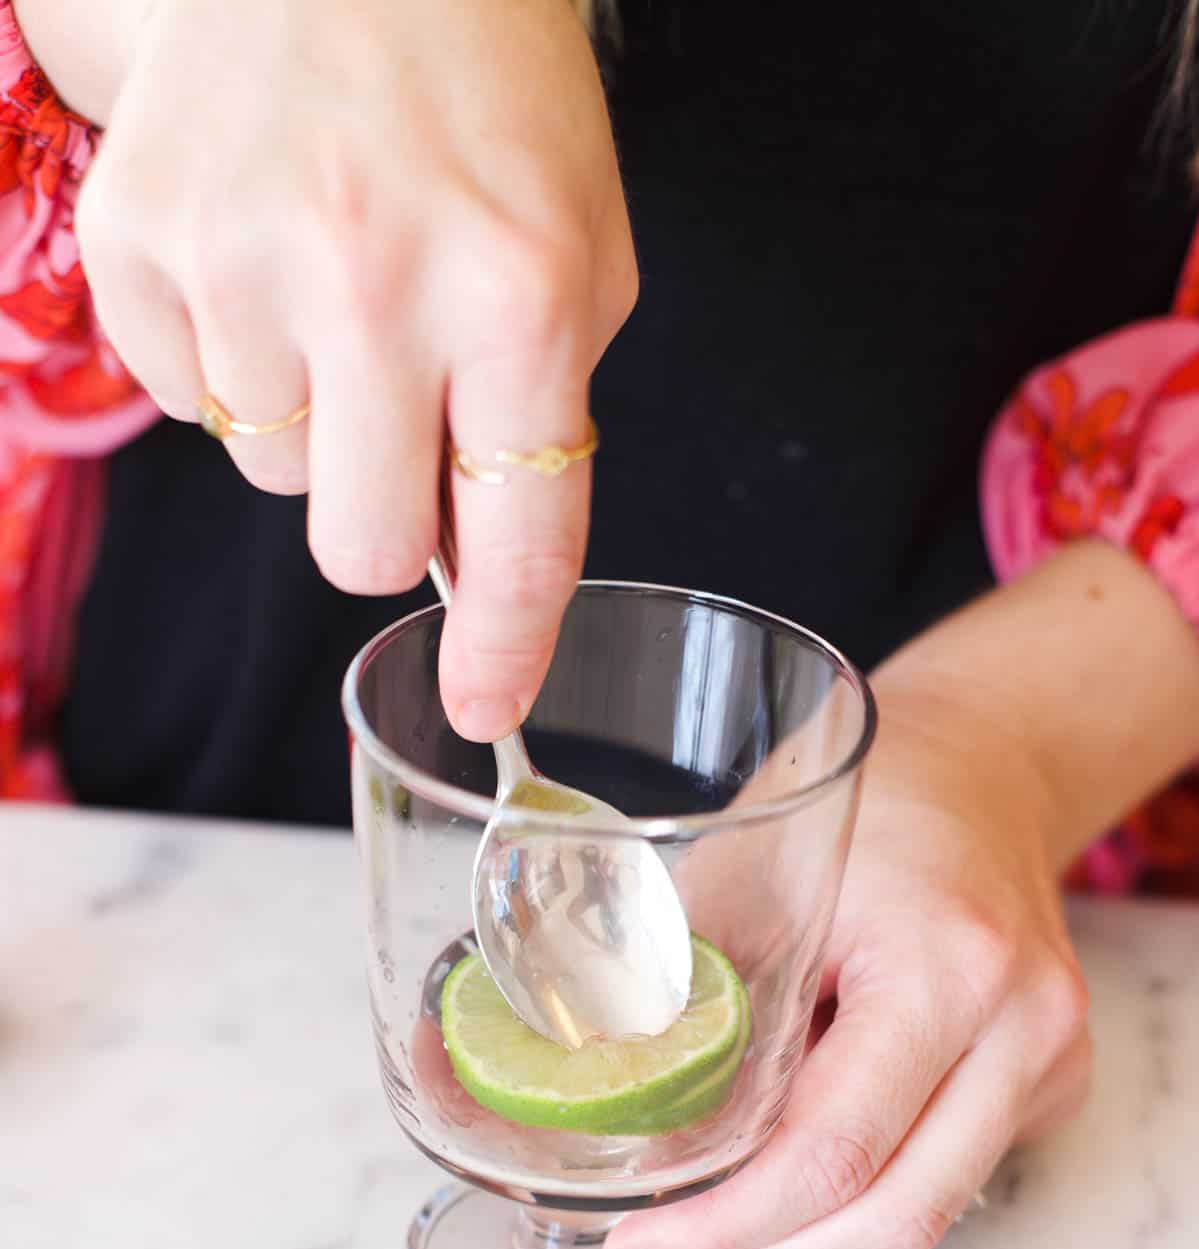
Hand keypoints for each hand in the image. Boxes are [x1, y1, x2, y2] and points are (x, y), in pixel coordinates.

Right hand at [67, 0, 633, 738]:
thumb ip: (539, 422)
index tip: (480, 710)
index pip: (517, 539)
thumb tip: (471, 574)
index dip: (501, 650)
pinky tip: (264, 259)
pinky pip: (188, 401)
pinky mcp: (139, 236)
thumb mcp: (577, 258)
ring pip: (270, 477)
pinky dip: (233, 362)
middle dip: (383, 520)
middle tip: (395, 427)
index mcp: (518, 296)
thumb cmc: (487, 106)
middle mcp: (375, 285)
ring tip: (331, 288)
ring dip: (310, 422)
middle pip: (360, 548)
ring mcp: (240, 259)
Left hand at [603, 673, 1092, 1248]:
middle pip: (893, 1214)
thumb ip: (679, 992)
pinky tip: (798, 1152)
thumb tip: (586, 1099)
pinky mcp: (1051, 1081)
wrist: (980, 768)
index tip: (637, 1245)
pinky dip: (863, 1188)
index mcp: (945, 964)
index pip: (830, 1150)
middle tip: (667, 1247)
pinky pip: (949, 1175)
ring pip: (925, 1213)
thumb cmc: (861, 807)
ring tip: (723, 1210)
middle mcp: (1022, 1024)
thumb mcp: (741, 874)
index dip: (725, 1223)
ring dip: (813, 1234)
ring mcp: (1051, 1058)